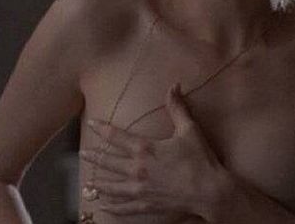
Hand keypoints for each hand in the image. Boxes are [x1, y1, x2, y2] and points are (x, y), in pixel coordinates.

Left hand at [79, 83, 225, 218]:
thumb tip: (173, 86)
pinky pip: (126, 208)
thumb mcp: (189, 130)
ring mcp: (141, 190)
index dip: (102, 129)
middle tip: (82, 154)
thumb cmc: (200, 161)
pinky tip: (104, 207)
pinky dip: (114, 208)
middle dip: (95, 158)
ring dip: (99, 184)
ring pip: (113, 187)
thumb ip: (177, 108)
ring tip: (87, 184)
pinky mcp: (147, 205)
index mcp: (145, 149)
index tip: (91, 124)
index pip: (116, 137)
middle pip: (109, 163)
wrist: (211, 192)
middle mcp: (138, 170)